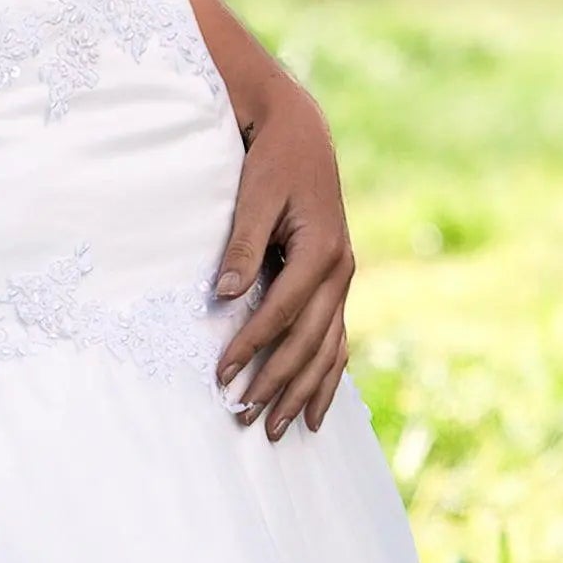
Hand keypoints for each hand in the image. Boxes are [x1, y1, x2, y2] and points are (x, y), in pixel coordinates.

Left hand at [212, 75, 355, 441]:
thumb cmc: (272, 161)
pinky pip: (336, 338)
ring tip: (281, 429)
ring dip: (304, 391)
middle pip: (308, 342)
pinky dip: (327, 375)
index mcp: (321, 251)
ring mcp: (342, 279)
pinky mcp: (336, 281)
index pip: (281, 313)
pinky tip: (316, 407)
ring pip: (328, 348)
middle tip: (246, 417)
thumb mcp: (254, 195)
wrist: (301, 133)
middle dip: (277, 384)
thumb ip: (241, 245)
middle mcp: (339, 271)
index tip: (220, 376)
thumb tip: (225, 293)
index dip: (250, 347)